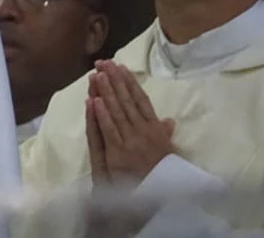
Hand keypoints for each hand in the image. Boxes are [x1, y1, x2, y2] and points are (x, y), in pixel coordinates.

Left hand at [86, 61, 175, 185]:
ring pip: (117, 112)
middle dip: (115, 80)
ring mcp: (131, 142)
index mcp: (155, 131)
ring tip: (96, 74)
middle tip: (103, 62)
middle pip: (127, 101)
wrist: (159, 200)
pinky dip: (102, 115)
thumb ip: (165, 135)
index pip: (141, 101)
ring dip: (106, 92)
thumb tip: (168, 119)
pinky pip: (109, 131)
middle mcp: (143, 132)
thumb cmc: (164, 177)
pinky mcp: (119, 153)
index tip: (121, 67)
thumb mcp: (169, 154)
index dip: (130, 83)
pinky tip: (94, 100)